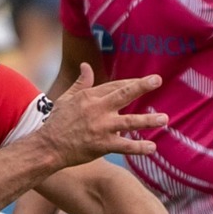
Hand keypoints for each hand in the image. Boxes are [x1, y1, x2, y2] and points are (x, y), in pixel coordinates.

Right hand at [35, 64, 166, 166]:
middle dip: (141, 86)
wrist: (48, 147)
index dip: (132, 83)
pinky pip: (124, 147)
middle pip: (123, 95)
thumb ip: (80, 82)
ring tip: (164, 119)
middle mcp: (97, 109)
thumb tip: (86, 65)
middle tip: (158, 80)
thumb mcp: (67, 98)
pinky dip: (139, 148)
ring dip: (148, 120)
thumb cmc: (57, 122)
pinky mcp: (102, 145)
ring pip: (129, 122)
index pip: (115, 86)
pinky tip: (152, 147)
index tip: (147, 81)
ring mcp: (101, 128)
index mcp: (90, 96)